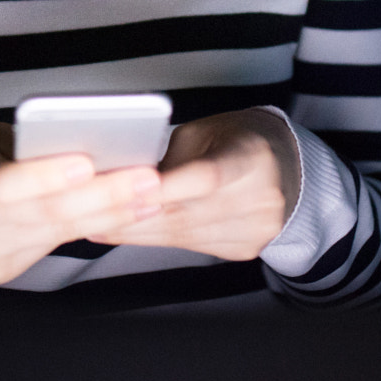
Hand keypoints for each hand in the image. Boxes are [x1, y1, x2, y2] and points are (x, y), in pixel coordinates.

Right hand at [0, 122, 162, 286]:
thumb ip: (19, 148)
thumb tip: (77, 138)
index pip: (6, 182)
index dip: (44, 176)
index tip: (85, 161)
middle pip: (47, 211)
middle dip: (103, 194)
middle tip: (147, 178)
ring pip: (60, 231)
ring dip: (111, 212)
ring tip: (151, 194)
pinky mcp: (7, 270)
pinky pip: (56, 245)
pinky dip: (93, 227)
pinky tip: (128, 215)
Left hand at [89, 109, 299, 260]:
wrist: (292, 172)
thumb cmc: (242, 141)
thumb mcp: (210, 131)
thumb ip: (173, 155)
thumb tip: (126, 177)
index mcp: (252, 158)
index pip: (206, 177)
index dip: (166, 188)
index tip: (127, 191)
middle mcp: (258, 199)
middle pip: (187, 214)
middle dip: (133, 216)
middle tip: (89, 214)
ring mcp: (253, 230)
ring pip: (183, 236)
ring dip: (136, 232)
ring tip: (96, 225)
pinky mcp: (243, 249)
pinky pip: (191, 246)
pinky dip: (157, 239)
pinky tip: (129, 233)